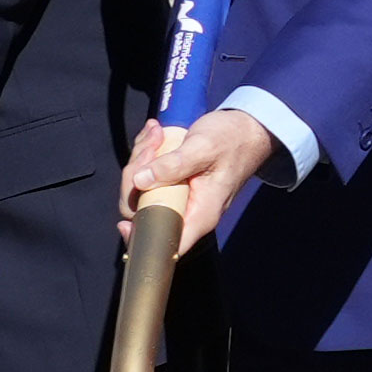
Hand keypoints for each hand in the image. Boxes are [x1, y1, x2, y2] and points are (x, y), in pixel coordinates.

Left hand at [123, 107, 275, 248]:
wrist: (247, 129)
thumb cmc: (232, 140)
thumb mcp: (204, 148)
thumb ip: (174, 165)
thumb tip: (140, 181)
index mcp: (199, 214)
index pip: (167, 243)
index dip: (141, 239)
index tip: (124, 224)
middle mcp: (186, 210)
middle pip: (142, 208)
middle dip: (136, 174)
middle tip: (153, 146)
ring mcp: (176, 197)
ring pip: (140, 189)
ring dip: (142, 157)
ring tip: (159, 133)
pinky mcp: (171, 183)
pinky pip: (146, 175)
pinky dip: (146, 153)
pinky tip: (158, 134)